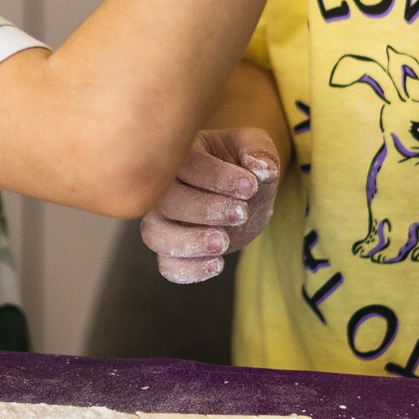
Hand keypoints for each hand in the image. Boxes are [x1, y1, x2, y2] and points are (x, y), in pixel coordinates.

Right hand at [140, 129, 281, 284]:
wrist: (243, 199)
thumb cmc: (243, 167)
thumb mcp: (255, 148)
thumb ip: (260, 151)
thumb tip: (263, 169)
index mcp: (182, 156)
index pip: (186, 165)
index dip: (217, 177)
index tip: (251, 186)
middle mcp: (163, 189)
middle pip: (166, 201)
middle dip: (205, 209)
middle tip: (242, 213)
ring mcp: (163, 221)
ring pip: (155, 234)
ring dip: (189, 242)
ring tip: (224, 242)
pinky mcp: (172, 250)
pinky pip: (167, 266)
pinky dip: (189, 270)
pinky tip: (218, 264)